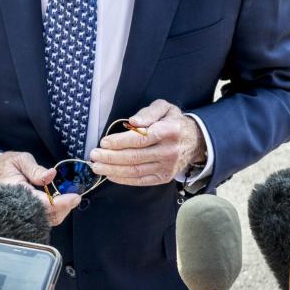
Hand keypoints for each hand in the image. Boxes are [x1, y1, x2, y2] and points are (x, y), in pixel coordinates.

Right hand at [0, 152, 78, 225]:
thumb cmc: (4, 166)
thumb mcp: (20, 160)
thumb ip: (36, 169)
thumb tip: (52, 174)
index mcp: (17, 192)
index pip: (43, 203)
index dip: (61, 202)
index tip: (74, 197)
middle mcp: (19, 208)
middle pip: (47, 216)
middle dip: (64, 208)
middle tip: (75, 197)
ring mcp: (21, 214)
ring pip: (46, 221)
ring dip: (61, 212)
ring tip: (69, 200)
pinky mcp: (24, 216)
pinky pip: (42, 220)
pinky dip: (54, 214)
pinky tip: (59, 204)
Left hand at [90, 100, 204, 186]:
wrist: (195, 141)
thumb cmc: (173, 122)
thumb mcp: (164, 108)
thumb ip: (148, 112)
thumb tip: (133, 121)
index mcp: (169, 131)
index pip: (141, 139)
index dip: (120, 142)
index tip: (104, 141)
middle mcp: (169, 151)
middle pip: (135, 156)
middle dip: (111, 157)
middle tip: (94, 155)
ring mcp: (166, 167)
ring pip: (135, 170)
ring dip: (113, 169)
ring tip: (97, 166)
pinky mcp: (164, 177)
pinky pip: (140, 180)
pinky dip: (123, 179)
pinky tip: (110, 175)